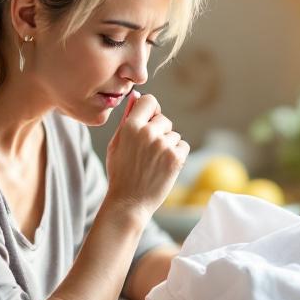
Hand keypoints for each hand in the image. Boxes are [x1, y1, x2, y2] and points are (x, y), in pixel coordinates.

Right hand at [104, 92, 188, 217]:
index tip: (149, 119)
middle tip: (148, 151)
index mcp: (130, 126)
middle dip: (159, 131)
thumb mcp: (116, 144)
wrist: (129, 202)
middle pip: (163, 119)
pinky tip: (163, 166)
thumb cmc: (120, 173)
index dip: (151, 109)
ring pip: (174, 134)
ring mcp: (163, 145)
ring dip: (168, 145)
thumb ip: (127, 119)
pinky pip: (183, 146)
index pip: (149, 100)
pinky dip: (177, 154)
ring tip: (154, 162)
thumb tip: (136, 97)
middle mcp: (148, 133)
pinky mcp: (176, 158)